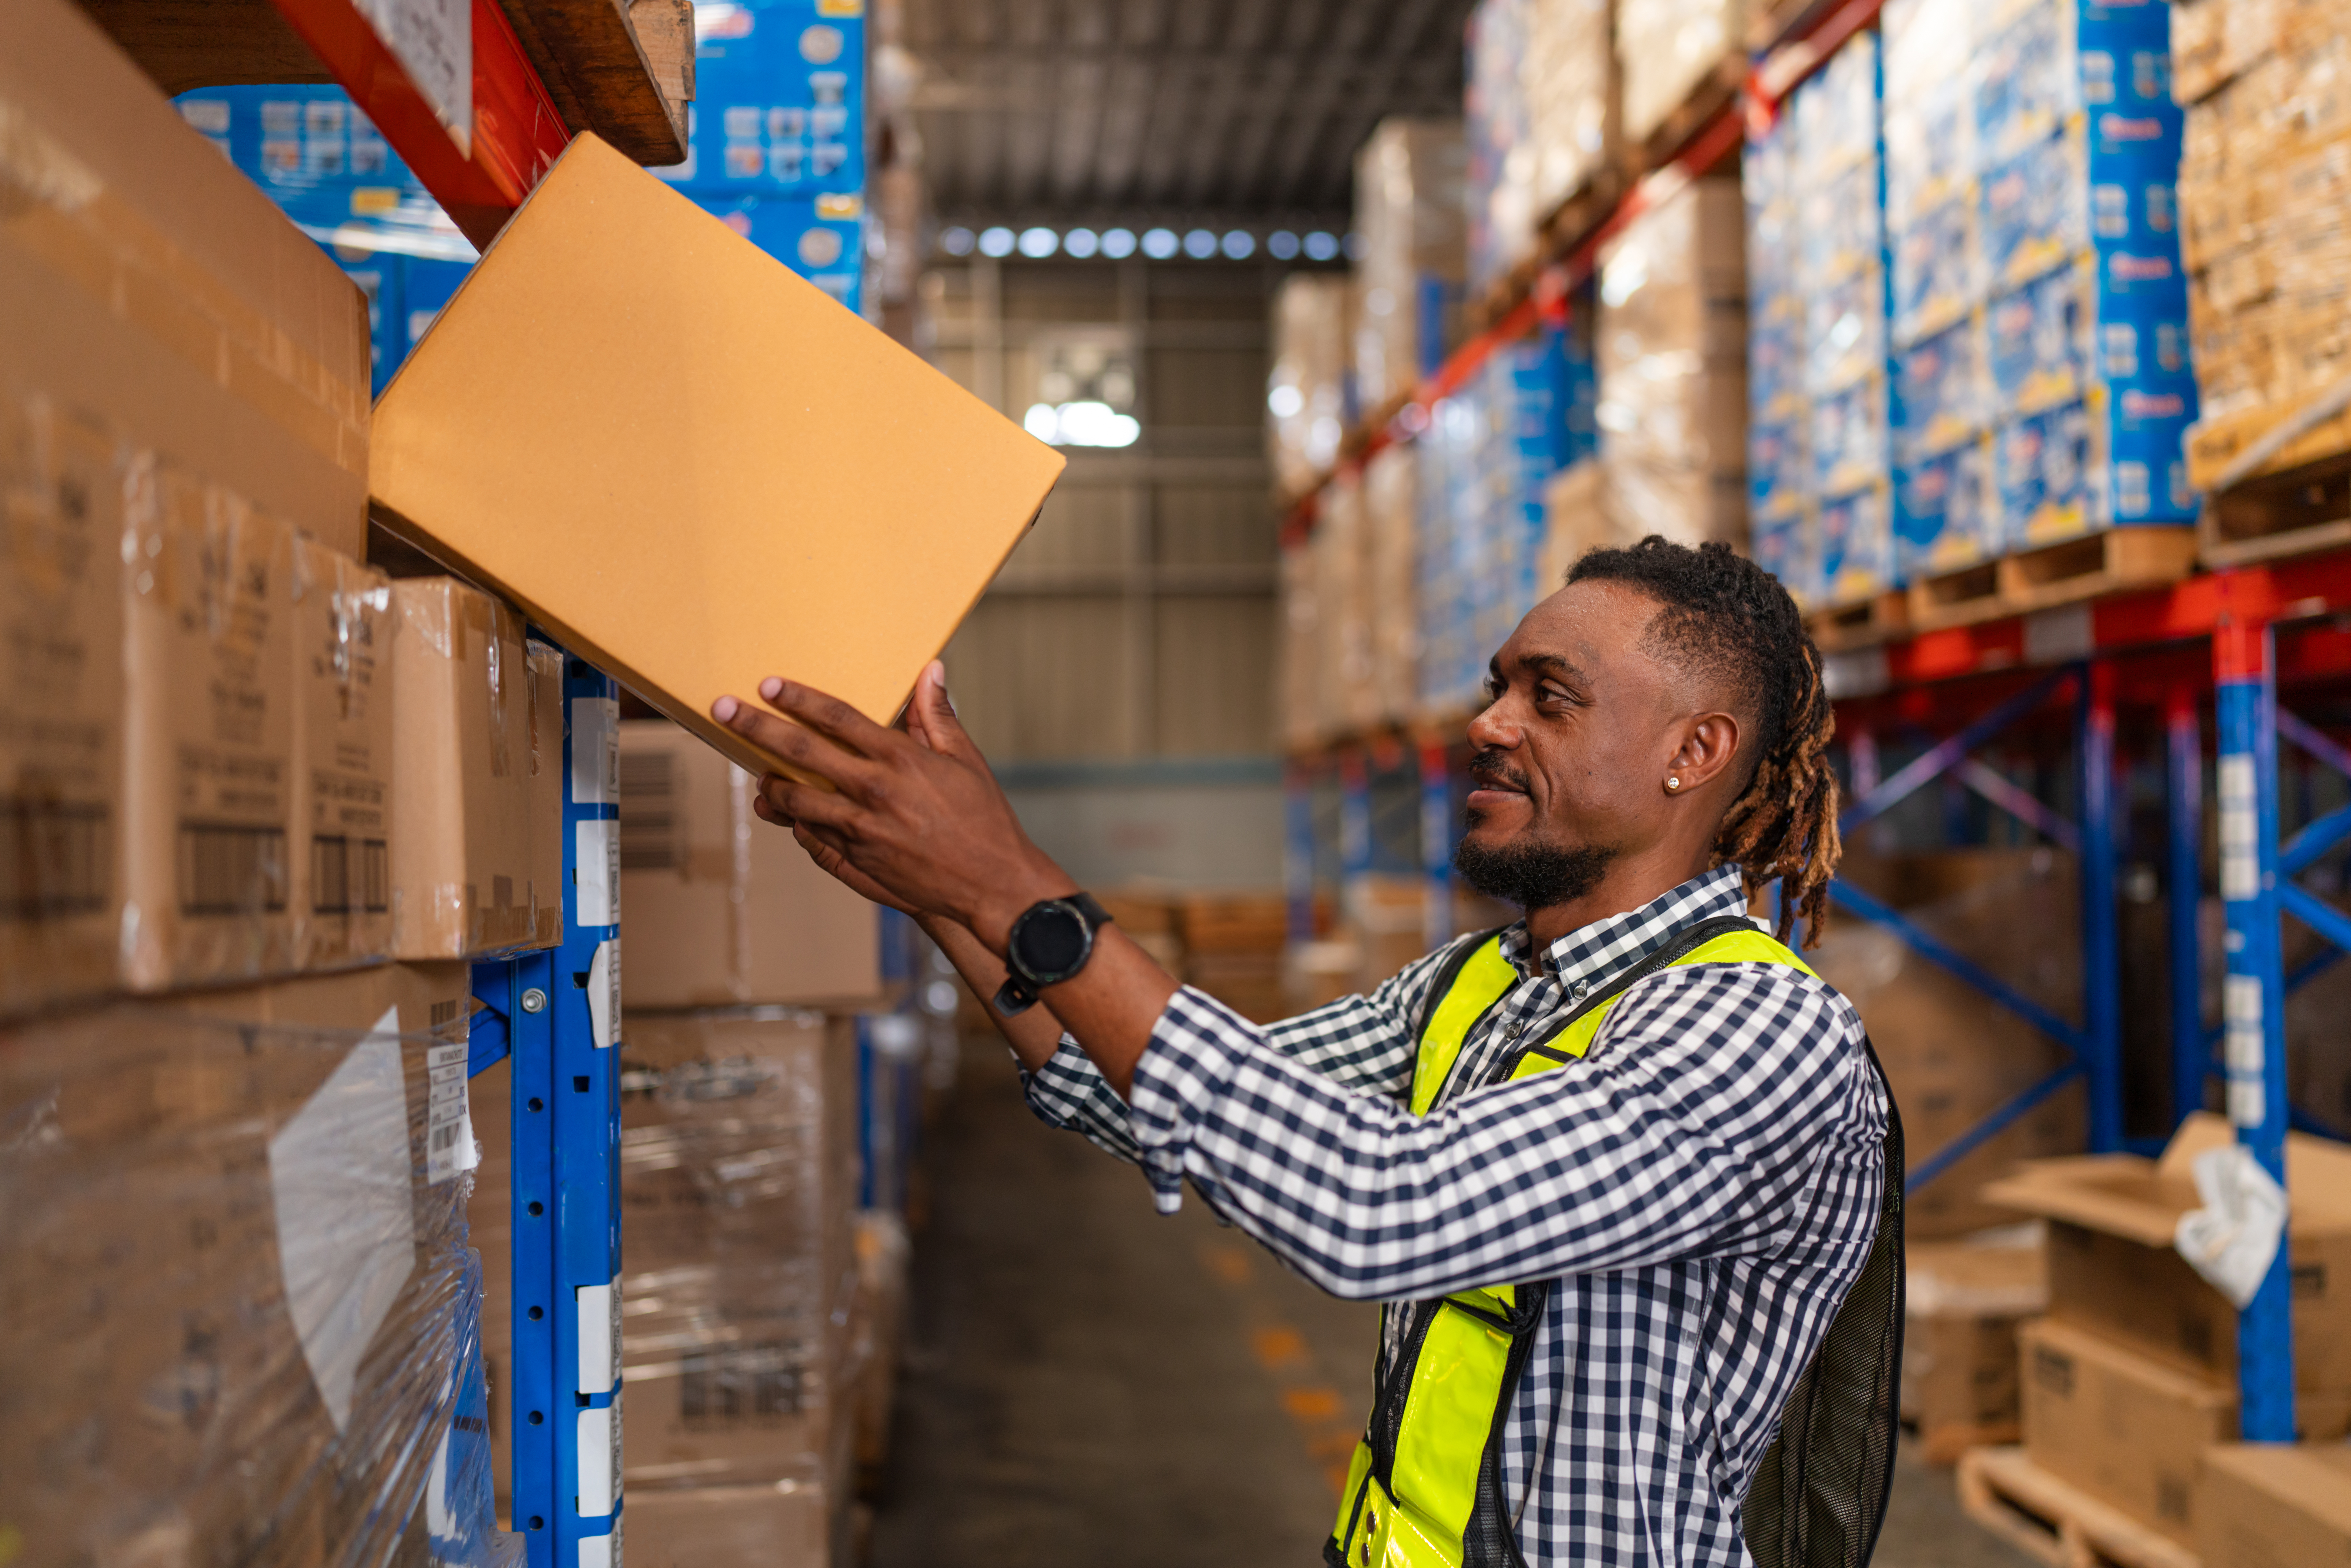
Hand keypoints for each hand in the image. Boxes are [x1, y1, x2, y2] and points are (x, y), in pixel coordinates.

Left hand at [712, 663, 1071, 948]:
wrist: (993, 885)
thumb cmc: (984, 820)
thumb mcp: (966, 761)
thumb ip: (938, 717)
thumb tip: (930, 671)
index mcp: (902, 760)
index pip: (839, 718)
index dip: (800, 698)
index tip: (769, 684)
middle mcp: (875, 792)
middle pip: (802, 752)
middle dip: (758, 728)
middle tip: (723, 709)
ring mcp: (862, 830)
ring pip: (796, 801)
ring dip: (770, 785)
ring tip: (757, 775)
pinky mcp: (858, 860)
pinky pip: (813, 838)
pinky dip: (797, 824)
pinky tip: (789, 815)